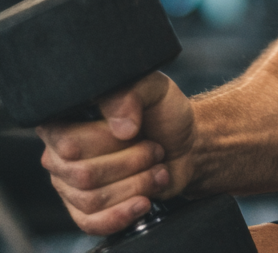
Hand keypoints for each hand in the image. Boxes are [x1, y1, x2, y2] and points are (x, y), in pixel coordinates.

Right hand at [37, 72, 196, 235]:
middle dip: (132, 161)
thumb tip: (122, 128)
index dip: (108, 141)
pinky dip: (123, 214)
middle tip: (154, 149)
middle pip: (84, 174)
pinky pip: (92, 224)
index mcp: (65, 121)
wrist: (183, 144)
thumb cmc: (162, 113)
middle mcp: (59, 155)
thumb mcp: (153, 88)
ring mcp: (69, 186)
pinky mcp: (85, 211)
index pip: (70, 144)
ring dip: (136, 184)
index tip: (137, 130)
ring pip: (92, 200)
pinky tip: (144, 200)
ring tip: (156, 169)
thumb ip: (132, 94)